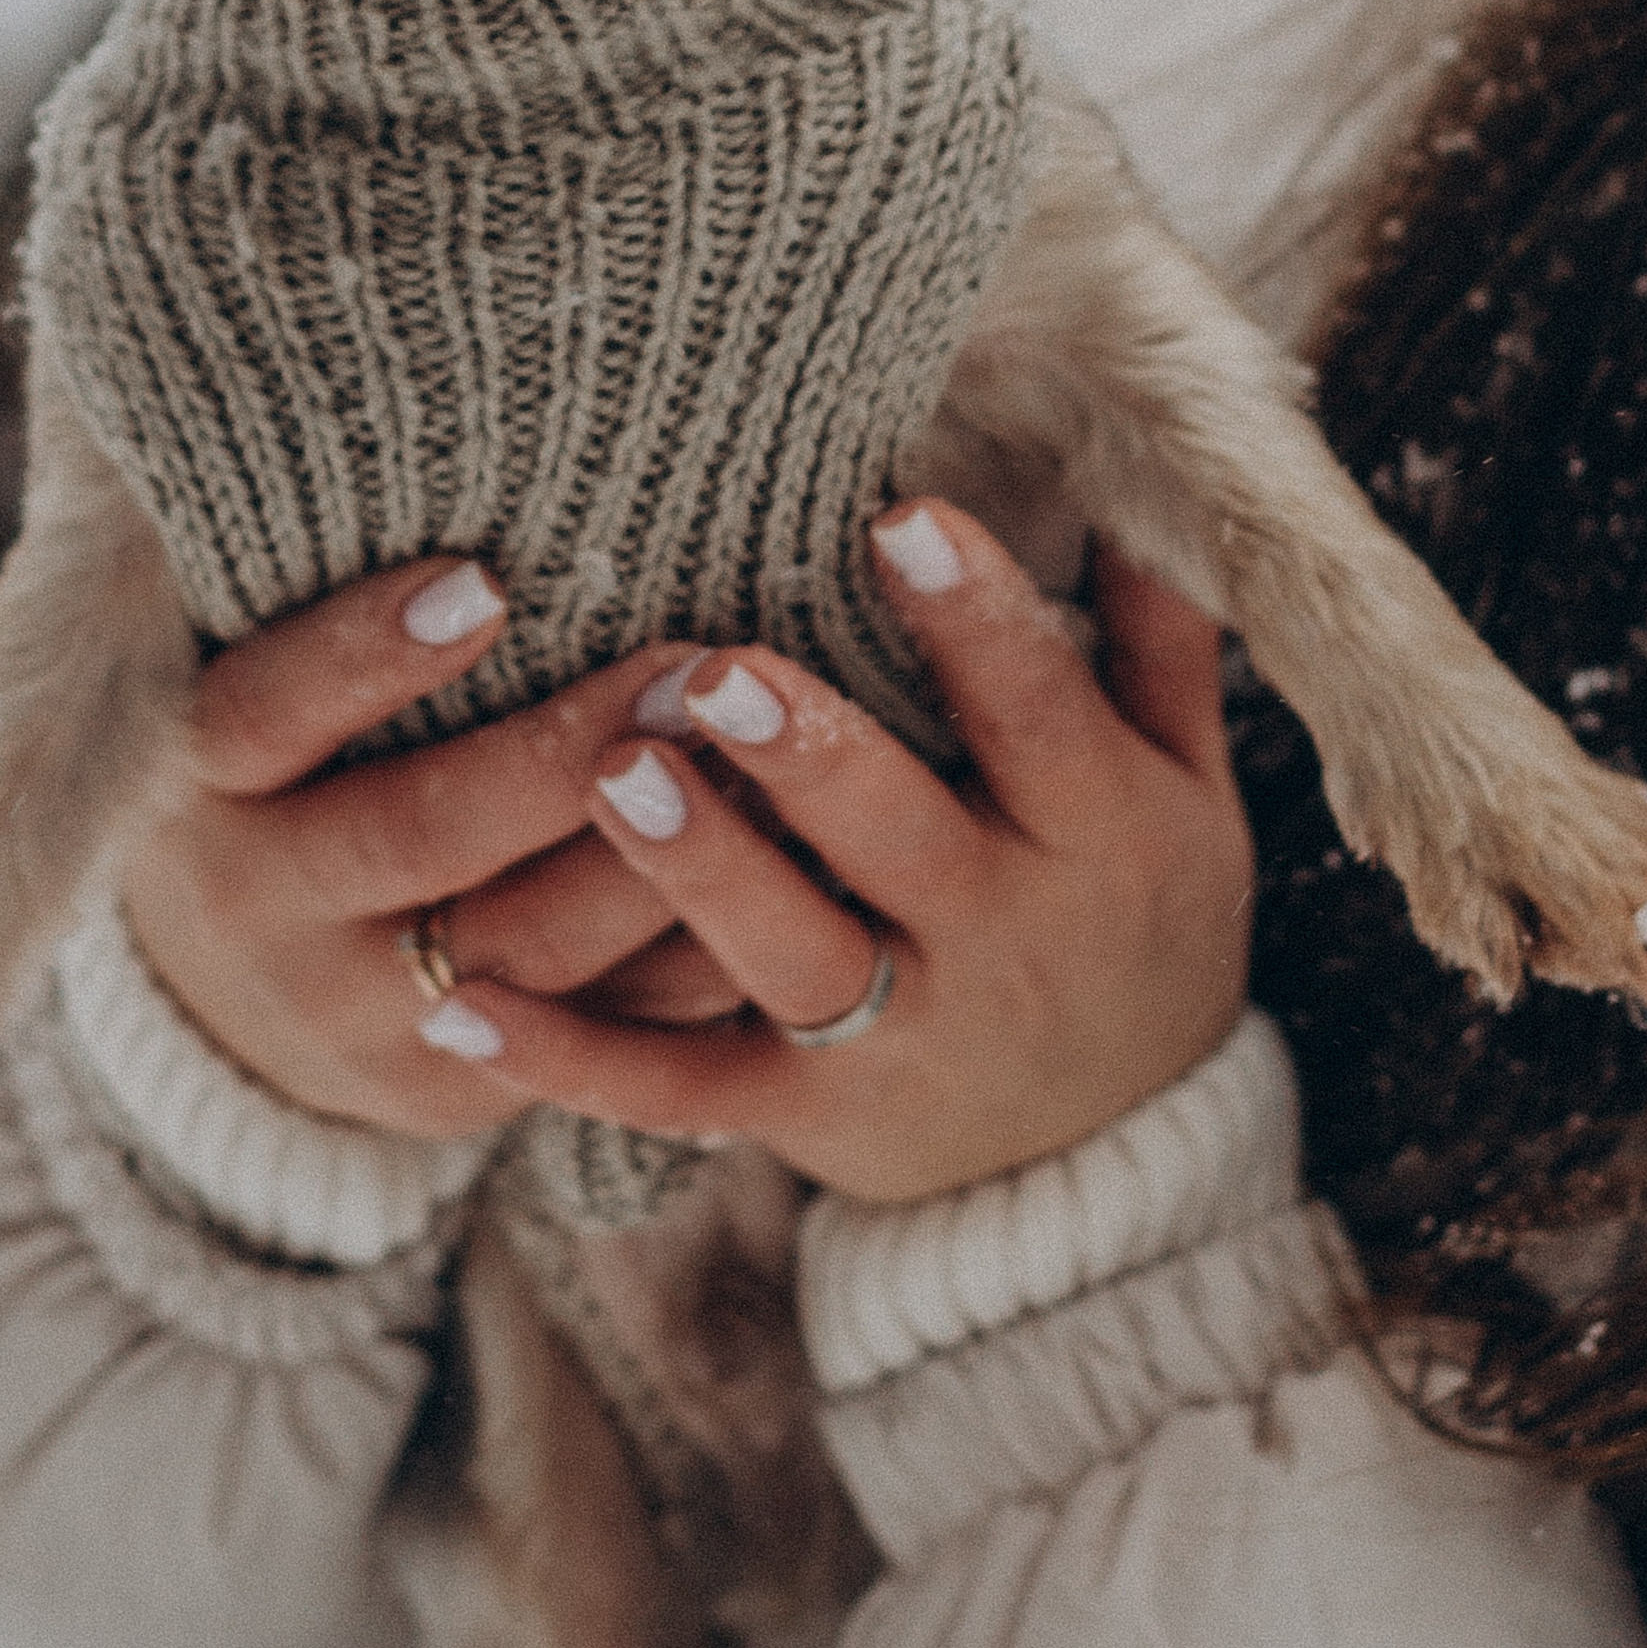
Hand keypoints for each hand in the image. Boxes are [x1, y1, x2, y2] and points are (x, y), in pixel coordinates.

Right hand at [123, 559, 724, 1141]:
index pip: (268, 714)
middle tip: (693, 667)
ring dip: (659, 858)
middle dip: (568, 755)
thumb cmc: (282, 775)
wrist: (236, 1000)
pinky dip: (693, 960)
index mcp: (205, 787)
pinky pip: (593, 1032)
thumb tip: (473, 472)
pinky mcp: (453, 1091)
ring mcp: (360, 1020)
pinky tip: (780, 879)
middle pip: (422, 836)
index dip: (363, 654)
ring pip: (529, 948)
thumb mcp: (264, 696)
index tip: (483, 577)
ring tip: (767, 762)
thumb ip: (339, 611)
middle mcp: (267, 913)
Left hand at [414, 502, 1254, 1204]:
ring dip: (699, 874)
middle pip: (897, 836)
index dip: (974, 618)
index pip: (1037, 709)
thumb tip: (1145, 487)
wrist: (1122, 1160)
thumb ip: (1158, 643)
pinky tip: (461, 1002)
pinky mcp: (808, 1121)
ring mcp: (899, 1036)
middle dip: (809, 752)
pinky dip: (571, 1059)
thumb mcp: (1185, 787)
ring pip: (788, 957)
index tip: (898, 516)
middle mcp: (997, 935)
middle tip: (718, 665)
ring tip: (612, 776)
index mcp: (1093, 829)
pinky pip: (680, 1094)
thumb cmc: (1136, 916)